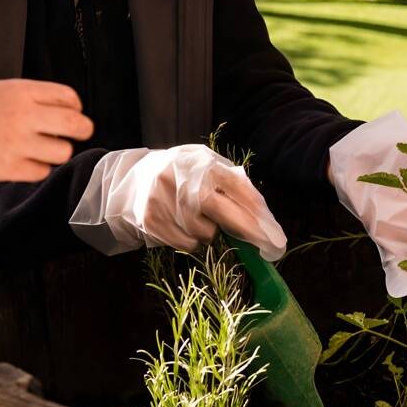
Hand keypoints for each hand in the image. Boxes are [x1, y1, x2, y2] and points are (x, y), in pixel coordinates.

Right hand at [0, 80, 93, 181]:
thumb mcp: (6, 90)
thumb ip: (36, 98)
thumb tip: (68, 111)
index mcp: (24, 93)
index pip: (69, 97)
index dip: (75, 106)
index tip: (72, 111)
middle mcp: (25, 117)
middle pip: (76, 124)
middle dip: (83, 129)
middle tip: (79, 132)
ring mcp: (18, 144)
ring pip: (63, 152)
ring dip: (57, 151)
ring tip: (42, 147)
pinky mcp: (9, 167)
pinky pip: (42, 171)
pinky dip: (37, 167)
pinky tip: (25, 159)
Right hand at [73, 145, 287, 259]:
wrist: (135, 178)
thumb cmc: (182, 174)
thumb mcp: (206, 167)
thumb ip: (232, 182)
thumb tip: (262, 213)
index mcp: (200, 162)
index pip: (235, 185)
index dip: (255, 208)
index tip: (271, 228)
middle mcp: (181, 179)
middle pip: (222, 211)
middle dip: (248, 230)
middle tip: (266, 244)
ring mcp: (164, 200)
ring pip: (206, 233)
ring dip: (212, 234)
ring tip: (200, 220)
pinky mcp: (151, 220)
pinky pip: (187, 244)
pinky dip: (193, 242)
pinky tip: (186, 228)